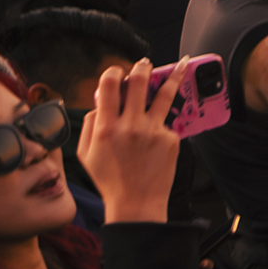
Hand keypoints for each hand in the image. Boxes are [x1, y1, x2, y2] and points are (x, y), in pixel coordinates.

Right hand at [80, 60, 181, 223]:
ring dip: (172, 76)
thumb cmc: (110, 180)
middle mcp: (131, 125)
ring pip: (165, 94)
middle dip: (141, 68)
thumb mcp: (86, 153)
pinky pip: (165, 125)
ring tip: (181, 65)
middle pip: (138, 82)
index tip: (117, 71)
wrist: (136, 204)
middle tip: (144, 64)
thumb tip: (101, 101)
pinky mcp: (171, 140)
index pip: (110, 84)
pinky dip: (161, 128)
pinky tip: (156, 143)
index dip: (114, 72)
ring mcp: (153, 131)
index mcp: (106, 127)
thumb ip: (91, 123)